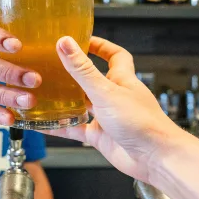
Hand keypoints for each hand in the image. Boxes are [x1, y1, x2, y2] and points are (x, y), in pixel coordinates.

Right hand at [44, 36, 189, 182]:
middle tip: (53, 66)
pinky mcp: (100, 137)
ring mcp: (106, 117)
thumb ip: (83, 69)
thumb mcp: (106, 91)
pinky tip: (45, 124)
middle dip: (74, 73)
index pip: (114, 55)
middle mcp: (114, 96)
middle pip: (92, 79)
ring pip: (81, 105)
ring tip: (43, 93)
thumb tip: (66, 43)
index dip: (100, 46)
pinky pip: (75, 129)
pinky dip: (61, 126)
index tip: (81, 40)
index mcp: (122, 79)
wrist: (154, 157)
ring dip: (64, 100)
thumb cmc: (142, 122)